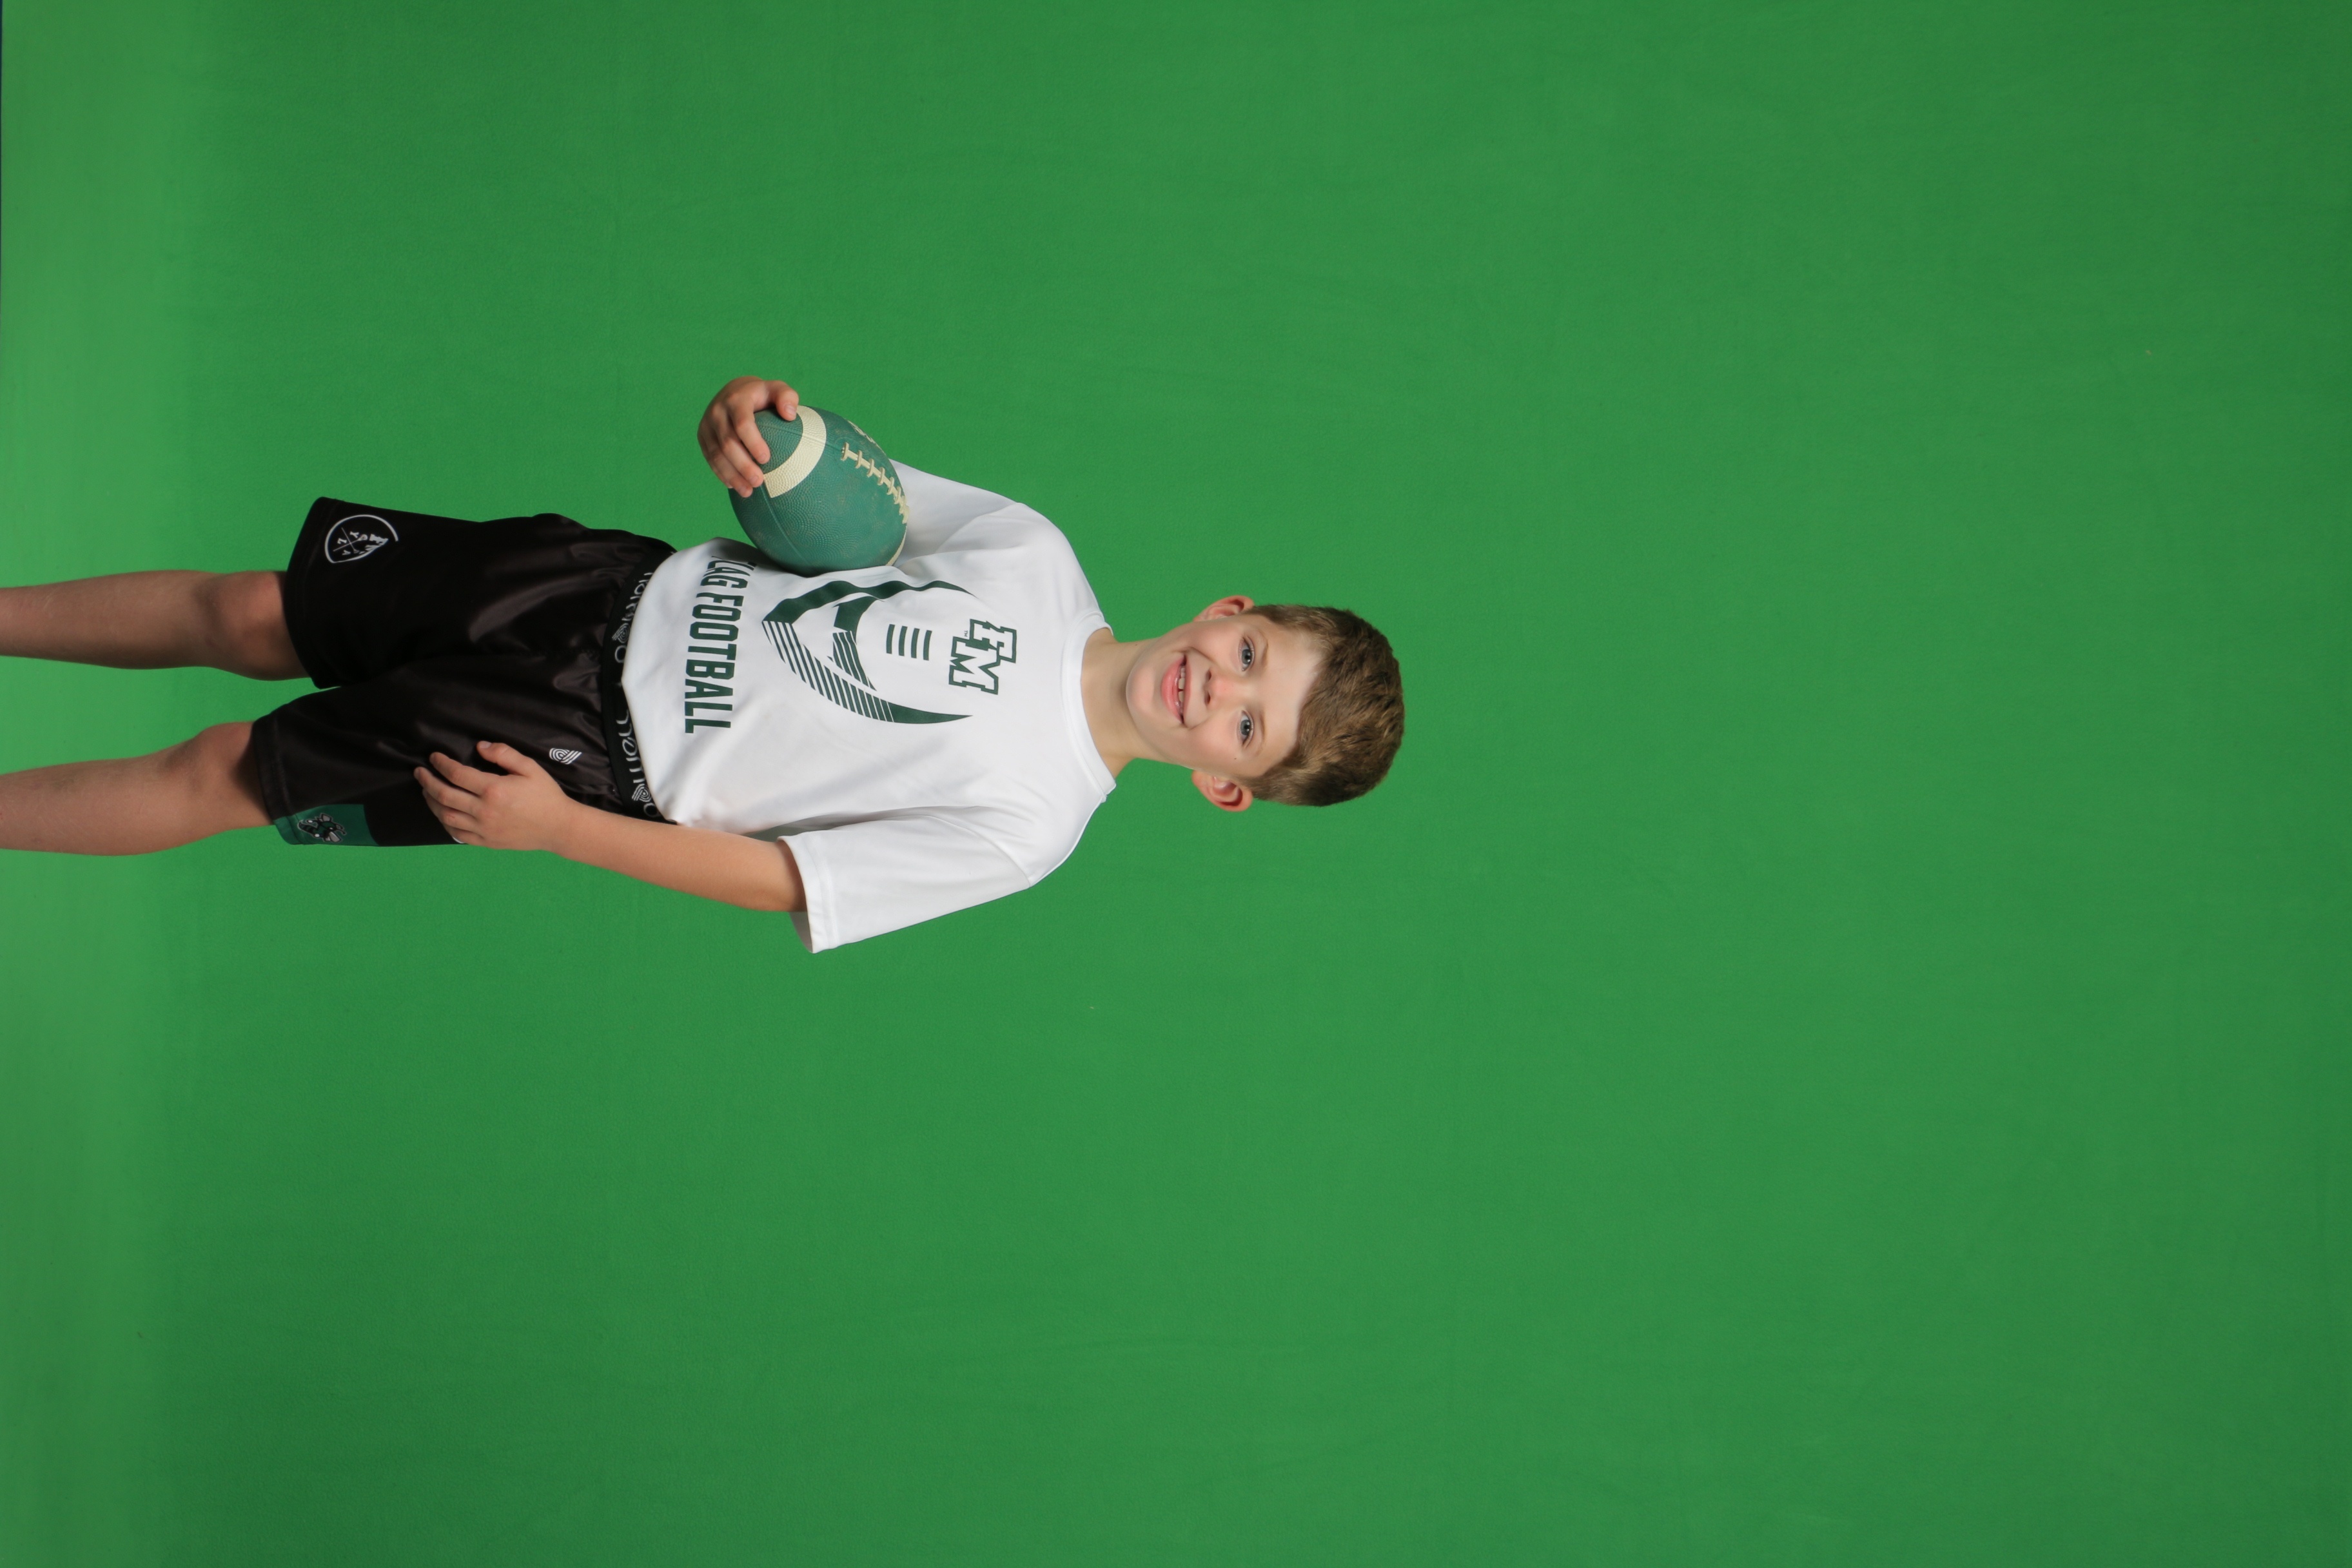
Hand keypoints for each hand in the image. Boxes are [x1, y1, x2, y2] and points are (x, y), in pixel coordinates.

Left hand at [415, 742, 585, 851]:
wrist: (558, 827)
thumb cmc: (545, 795)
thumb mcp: (530, 767)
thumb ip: (504, 754)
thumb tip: (479, 746)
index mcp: (494, 790)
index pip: (457, 774)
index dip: (441, 763)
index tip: (434, 757)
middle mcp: (484, 811)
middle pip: (444, 795)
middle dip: (427, 781)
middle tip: (419, 772)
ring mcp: (483, 829)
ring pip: (445, 815)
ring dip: (431, 802)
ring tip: (426, 791)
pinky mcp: (485, 841)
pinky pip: (456, 833)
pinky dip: (444, 821)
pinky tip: (441, 812)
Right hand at [698, 376, 799, 496]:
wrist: (734, 391)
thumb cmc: (762, 395)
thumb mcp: (777, 389)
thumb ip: (787, 397)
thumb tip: (789, 415)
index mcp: (736, 399)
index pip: (743, 424)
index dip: (754, 444)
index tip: (766, 459)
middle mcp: (717, 411)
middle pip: (728, 444)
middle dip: (743, 466)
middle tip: (759, 482)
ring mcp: (707, 424)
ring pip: (716, 455)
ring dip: (732, 475)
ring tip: (748, 492)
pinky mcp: (702, 436)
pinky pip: (710, 458)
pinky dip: (722, 474)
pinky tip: (735, 486)